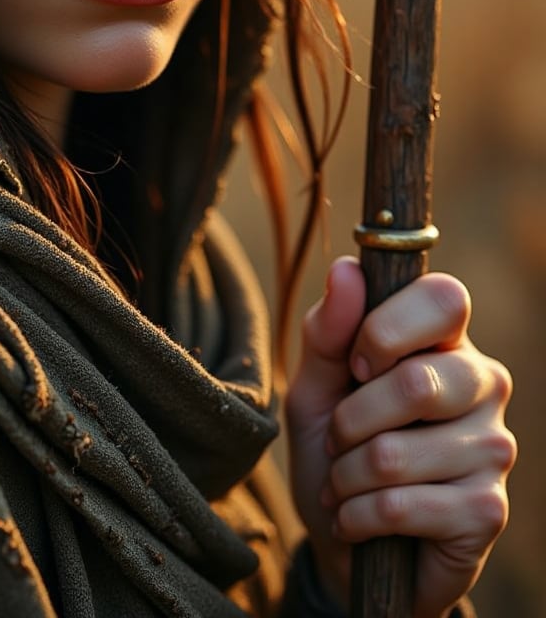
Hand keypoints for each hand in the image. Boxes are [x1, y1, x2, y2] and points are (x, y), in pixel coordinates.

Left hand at [285, 256, 515, 617]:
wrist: (344, 539)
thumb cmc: (337, 447)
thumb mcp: (317, 386)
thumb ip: (328, 331)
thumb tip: (346, 270)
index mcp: (446, 340)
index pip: (444, 297)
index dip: (386, 328)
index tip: (355, 365)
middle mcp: (483, 383)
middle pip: (416, 382)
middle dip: (351, 420)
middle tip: (339, 439)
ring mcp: (494, 447)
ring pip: (396, 453)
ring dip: (346, 476)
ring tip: (345, 483)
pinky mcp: (487, 510)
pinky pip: (401, 506)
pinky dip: (357, 515)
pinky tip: (358, 519)